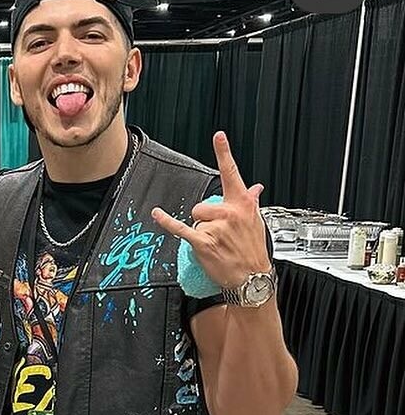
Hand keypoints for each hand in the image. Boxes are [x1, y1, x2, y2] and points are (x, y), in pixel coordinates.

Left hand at [151, 131, 270, 289]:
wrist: (252, 278)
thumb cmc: (253, 250)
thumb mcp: (256, 222)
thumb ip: (251, 201)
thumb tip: (256, 187)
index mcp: (242, 203)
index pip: (232, 173)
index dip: (224, 153)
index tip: (218, 136)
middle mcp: (229, 212)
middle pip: (202, 205)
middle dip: (205, 219)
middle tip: (219, 234)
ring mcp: (215, 227)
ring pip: (195, 220)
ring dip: (200, 232)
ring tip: (215, 244)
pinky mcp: (203, 242)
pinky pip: (180, 228)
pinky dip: (167, 222)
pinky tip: (157, 215)